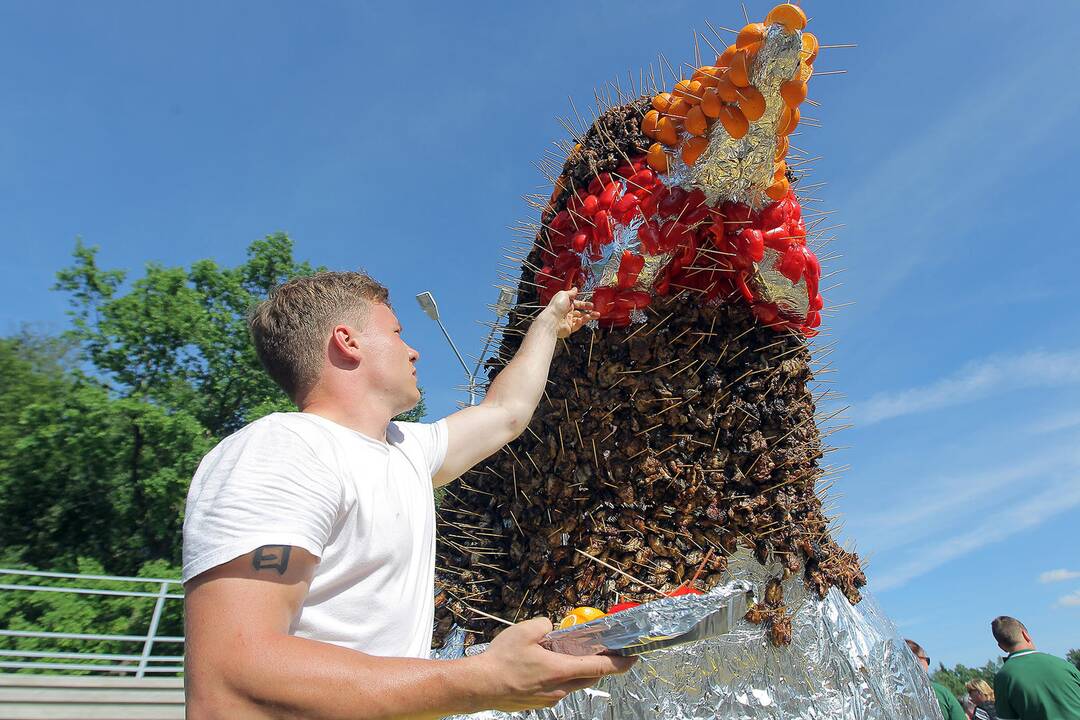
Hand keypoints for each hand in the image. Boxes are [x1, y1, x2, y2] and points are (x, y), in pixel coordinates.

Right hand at [470, 616, 635, 711]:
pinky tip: (542, 668)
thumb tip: (550, 629)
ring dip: (575, 671)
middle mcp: (560, 688)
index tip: (633, 658)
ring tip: (563, 656)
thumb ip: (545, 625)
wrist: (479, 686)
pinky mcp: (537, 703)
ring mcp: (549, 698)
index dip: (620, 663)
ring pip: (572, 685)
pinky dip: (558, 678)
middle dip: (598, 666)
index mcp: (561, 670)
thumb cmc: (501, 660)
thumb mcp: (525, 631)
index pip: (600, 668)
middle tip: (599, 652)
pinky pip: (556, 690)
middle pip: (589, 678)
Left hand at [543, 288, 599, 338]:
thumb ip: (571, 292)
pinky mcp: (569, 328)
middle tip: (595, 310)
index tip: (591, 304)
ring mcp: (568, 320)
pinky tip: (587, 318)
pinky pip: (578, 325)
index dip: (584, 303)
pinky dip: (583, 321)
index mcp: (565, 303)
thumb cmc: (555, 307)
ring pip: (581, 318)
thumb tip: (575, 289)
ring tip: (595, 315)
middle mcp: (566, 312)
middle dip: (588, 311)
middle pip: (580, 311)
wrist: (552, 320)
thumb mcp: (564, 294)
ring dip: (589, 316)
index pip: (577, 303)